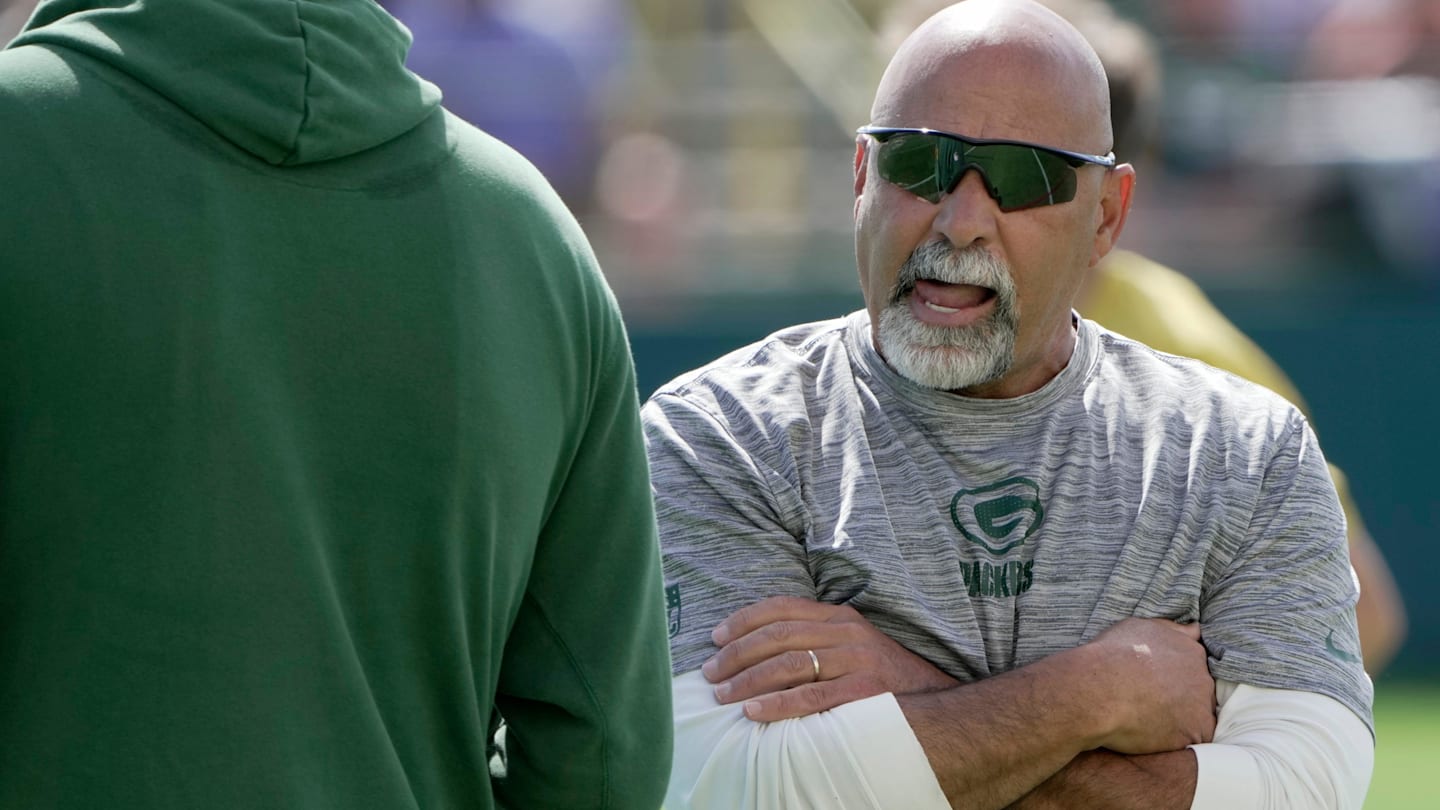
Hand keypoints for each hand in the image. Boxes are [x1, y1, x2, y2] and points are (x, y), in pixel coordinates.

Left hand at [702, 595, 958, 721]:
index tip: (714, 637)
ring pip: (788, 664)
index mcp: (839, 616)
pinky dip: (778, 704)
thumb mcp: (852, 645)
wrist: (938, 700)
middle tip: (709, 672)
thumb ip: (815, 639)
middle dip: (736, 654)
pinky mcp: (865, 691)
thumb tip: (759, 649)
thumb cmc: (883, 676)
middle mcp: (846, 632)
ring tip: (722, 695)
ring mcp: (857, 660)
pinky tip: (754, 712)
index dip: (743, 620)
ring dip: (748, 680)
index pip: (781, 608)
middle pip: (777, 636)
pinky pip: (811, 697)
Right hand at [1083, 618, 1215, 752]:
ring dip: (1179, 719)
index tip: (1154, 684)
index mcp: (1191, 651)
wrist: (1099, 690)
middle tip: (1148, 702)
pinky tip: (1154, 734)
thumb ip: (1171, 630)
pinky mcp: (1195, 732)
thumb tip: (1195, 629)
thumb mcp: (1139, 627)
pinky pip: (1194, 739)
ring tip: (1147, 719)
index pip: (1193, 667)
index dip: (1173, 677)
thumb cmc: (1112, 656)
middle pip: (1198, 691)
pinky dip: (1177, 739)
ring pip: (1197, 716)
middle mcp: (1203, 677)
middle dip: (1179, 697)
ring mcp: (1201, 706)